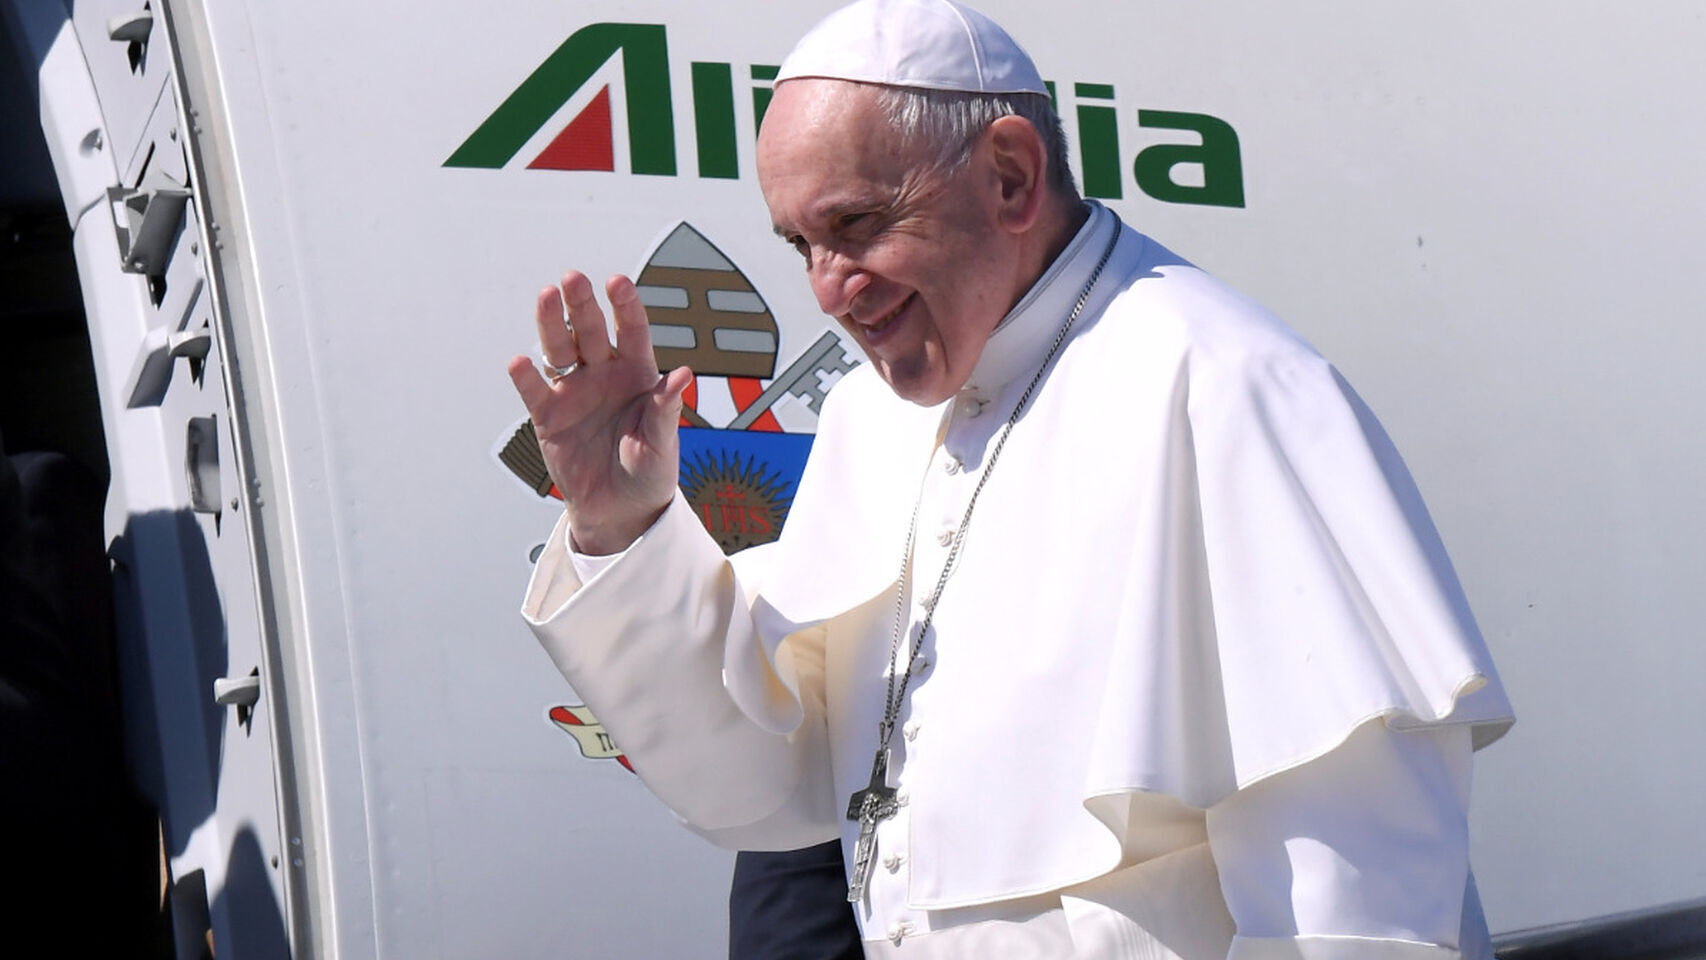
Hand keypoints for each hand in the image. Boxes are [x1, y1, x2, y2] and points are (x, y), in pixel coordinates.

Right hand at [507, 272, 691, 554]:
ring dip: (552, 324)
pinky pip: (535, 392)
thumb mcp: (663, 442)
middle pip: (590, 331)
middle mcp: (604, 374)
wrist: (621, 510)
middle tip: (572, 278)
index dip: (625, 306)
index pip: (632, 331)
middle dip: (581, 304)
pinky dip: (526, 378)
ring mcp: (574, 392)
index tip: (617, 282)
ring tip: (546, 298)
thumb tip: (683, 374)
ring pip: (560, 349)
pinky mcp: (549, 416)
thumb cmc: (649, 471)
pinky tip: (519, 362)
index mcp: (638, 374)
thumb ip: (666, 408)